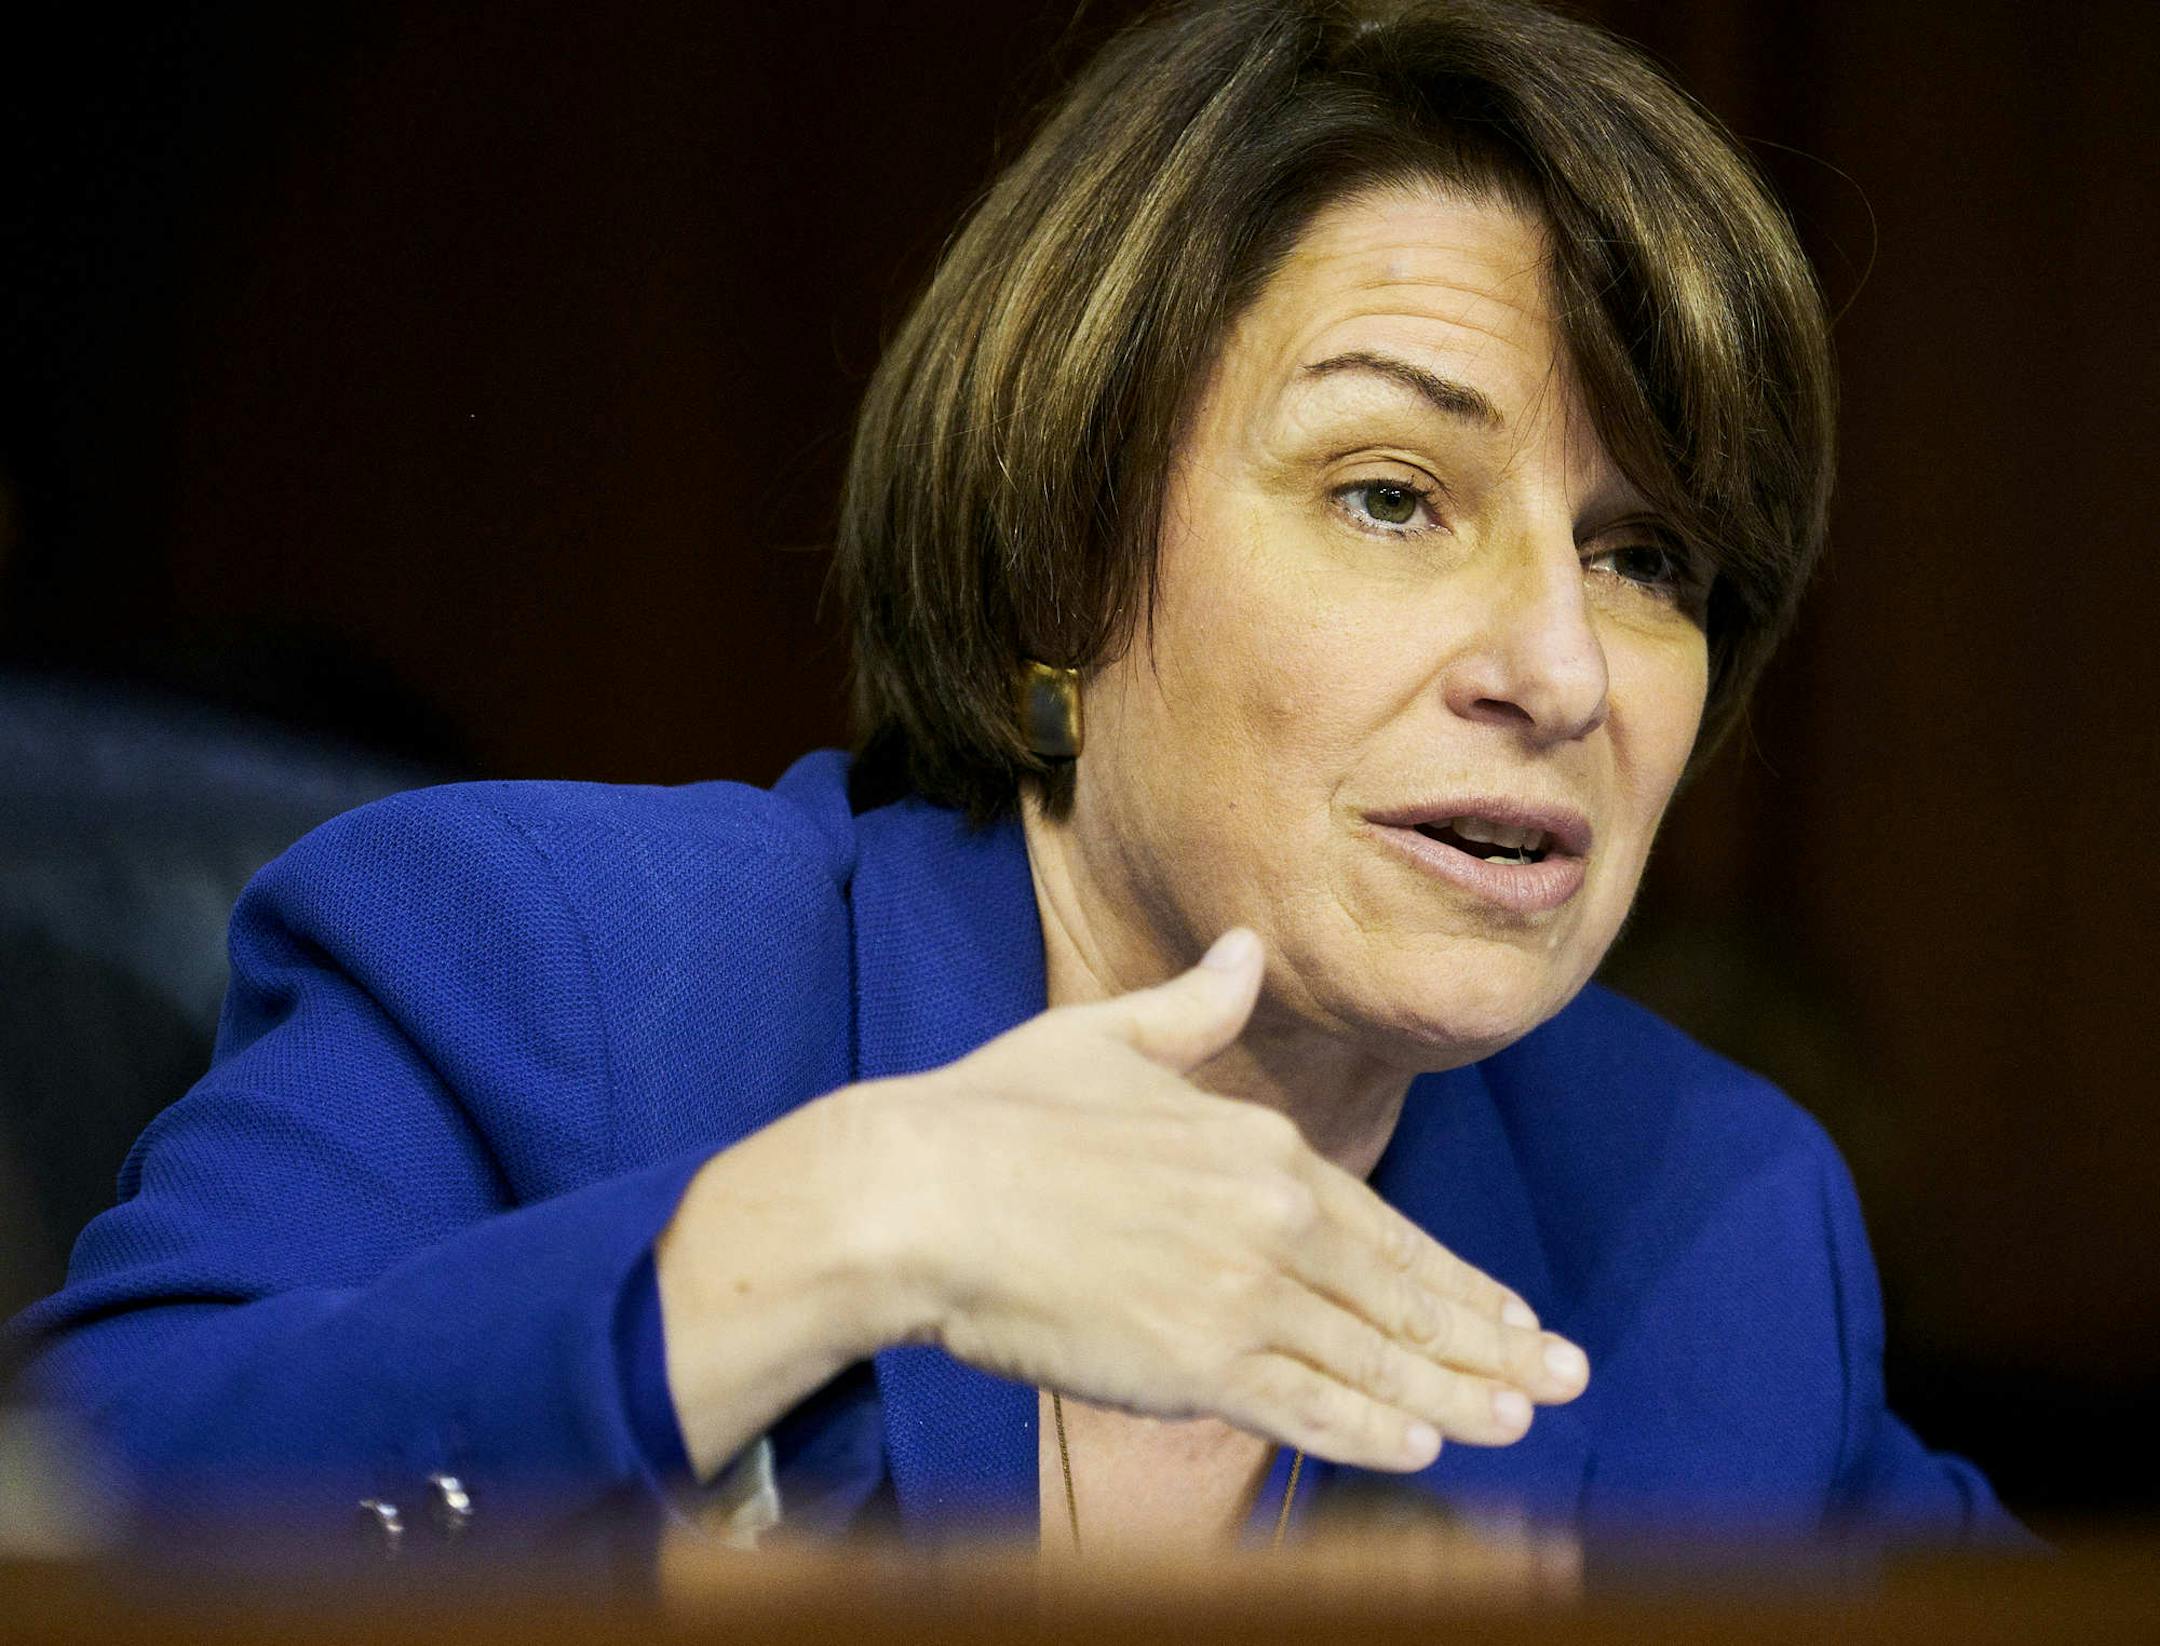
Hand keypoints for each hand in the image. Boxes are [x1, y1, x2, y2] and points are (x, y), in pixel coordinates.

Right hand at [866, 928, 1590, 1471]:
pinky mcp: (1194, 1367)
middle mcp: (1270, 1221)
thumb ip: (1195, 1010)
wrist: (918, 1194)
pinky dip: (1370, 1433)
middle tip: (1560, 1376)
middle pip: (1400, 1298)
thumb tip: (1244, 950)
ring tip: (1517, 1420)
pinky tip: (1420, 1449)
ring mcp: (1239, 1298)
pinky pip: (1307, 1409)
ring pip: (1372, 1362)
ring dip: (1452, 1398)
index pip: (1384, 1227)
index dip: (1455, 1279)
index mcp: (1259, 1147)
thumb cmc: (1000, 1111)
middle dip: (1488, 1344)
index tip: (1509, 1311)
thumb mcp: (1107, 1038)